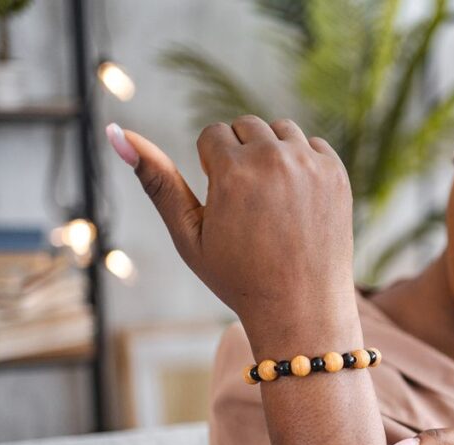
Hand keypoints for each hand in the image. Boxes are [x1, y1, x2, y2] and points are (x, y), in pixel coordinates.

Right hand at [106, 117, 358, 345]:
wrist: (302, 309)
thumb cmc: (239, 277)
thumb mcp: (188, 234)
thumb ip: (156, 180)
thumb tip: (115, 131)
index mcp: (234, 171)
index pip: (213, 134)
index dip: (212, 168)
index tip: (224, 202)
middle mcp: (275, 159)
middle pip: (247, 125)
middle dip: (240, 154)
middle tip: (248, 204)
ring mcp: (312, 165)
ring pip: (282, 130)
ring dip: (272, 153)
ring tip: (271, 200)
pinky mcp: (338, 174)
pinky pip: (314, 145)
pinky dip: (304, 163)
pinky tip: (298, 201)